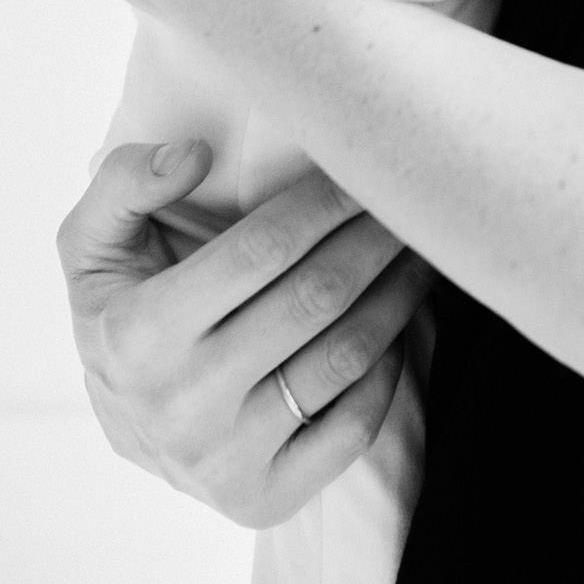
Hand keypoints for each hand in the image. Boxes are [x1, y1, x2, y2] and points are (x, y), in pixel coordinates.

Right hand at [57, 146, 431, 525]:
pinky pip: (355, 424)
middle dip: (378, 235)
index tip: (365, 164)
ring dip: (400, 289)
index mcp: (139, 332)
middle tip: (411, 197)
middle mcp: (182, 403)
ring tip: (420, 246)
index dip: (328, 199)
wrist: (124, 422)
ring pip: (346, 355)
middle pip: (318, 296)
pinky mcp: (265, 498)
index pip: (264, 247)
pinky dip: (390, 364)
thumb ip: (125, 184)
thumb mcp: (93, 242)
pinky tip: (396, 319)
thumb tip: (193, 154)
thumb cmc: (122, 309)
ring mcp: (226, 458)